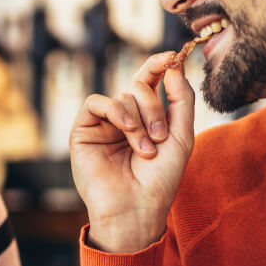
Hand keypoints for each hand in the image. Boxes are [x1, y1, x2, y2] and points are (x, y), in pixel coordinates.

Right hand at [69, 53, 195, 253]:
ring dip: (139, 121)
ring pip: (122, 96)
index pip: (149, 80)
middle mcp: (123, 118)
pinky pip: (97, 103)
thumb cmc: (160, 180)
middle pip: (139, 87)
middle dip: (154, 107)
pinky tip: (126, 130)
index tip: (173, 56)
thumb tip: (174, 63)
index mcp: (146, 117)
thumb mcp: (182, 137)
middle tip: (160, 136)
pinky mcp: (83, 131)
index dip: (158, 64)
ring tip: (145, 150)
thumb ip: (182, 99)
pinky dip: (116, 111)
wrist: (136, 209)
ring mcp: (103, 124)